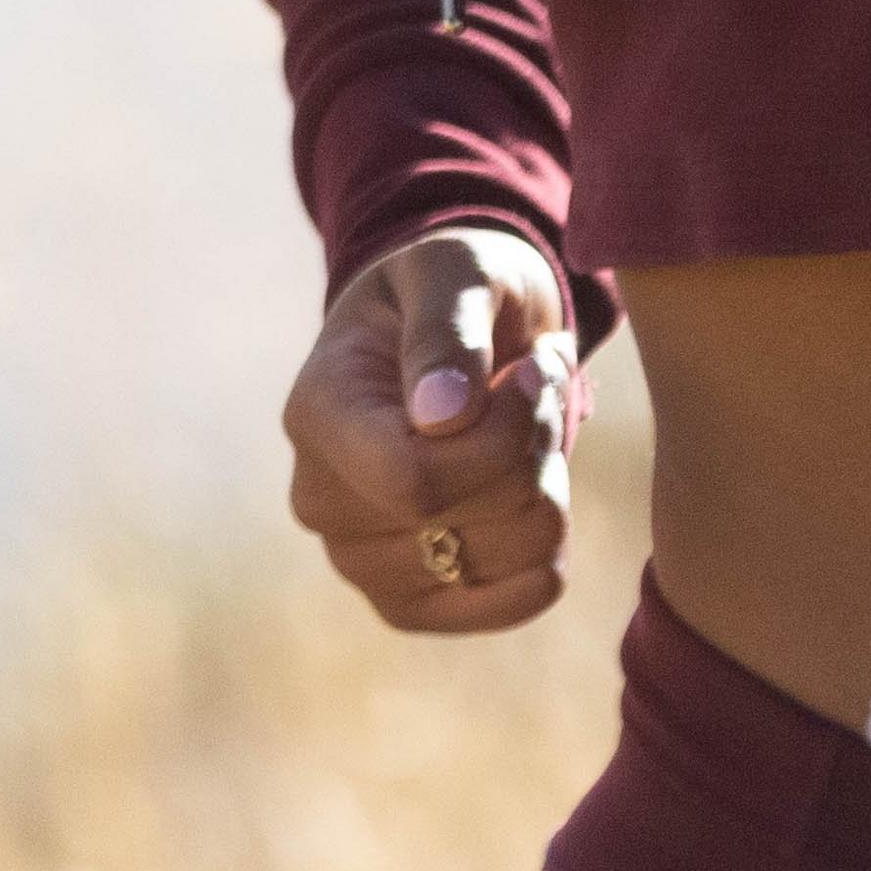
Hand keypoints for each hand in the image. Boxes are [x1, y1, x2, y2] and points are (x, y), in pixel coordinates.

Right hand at [281, 227, 586, 634]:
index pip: (412, 480)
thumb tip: (440, 417)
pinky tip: (530, 482)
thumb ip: (446, 330)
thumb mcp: (454, 271)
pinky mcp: (416, 600)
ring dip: (550, 479)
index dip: (500, 435)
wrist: (455, 337)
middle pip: (473, 516)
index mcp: (317, 415)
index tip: (533, 372)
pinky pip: (527, 594)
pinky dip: (554, 536)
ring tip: (527, 422)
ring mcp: (363, 562)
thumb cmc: (450, 291)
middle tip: (535, 380)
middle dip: (534, 440)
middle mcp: (323, 502)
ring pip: (517, 554)